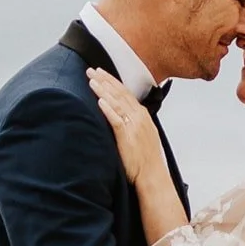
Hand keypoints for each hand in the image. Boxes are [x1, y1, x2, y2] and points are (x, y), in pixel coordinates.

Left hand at [85, 69, 161, 184]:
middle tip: (92, 70)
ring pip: (117, 103)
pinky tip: (99, 101)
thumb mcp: (142, 135)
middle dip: (105, 80)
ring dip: (103, 90)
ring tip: (92, 81)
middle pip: (120, 94)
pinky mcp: (127, 137)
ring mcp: (134, 126)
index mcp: (142, 116)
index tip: (101, 73)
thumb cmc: (146, 159)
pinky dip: (108, 109)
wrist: (152, 175)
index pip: (125, 93)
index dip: (112, 82)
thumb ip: (132, 123)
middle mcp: (139, 117)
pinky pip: (116, 119)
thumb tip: (120, 116)